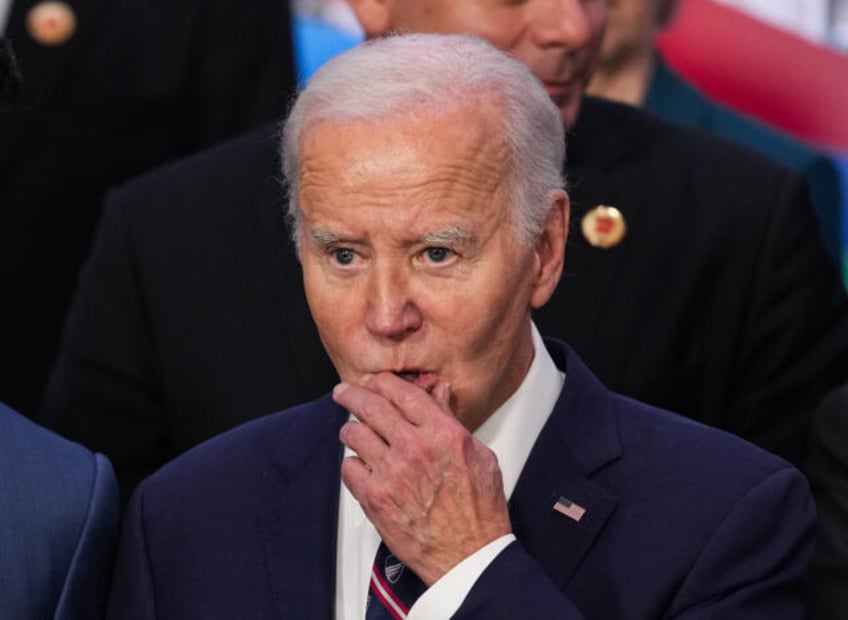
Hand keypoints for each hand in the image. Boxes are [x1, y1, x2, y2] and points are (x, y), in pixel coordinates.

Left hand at [335, 372, 511, 585]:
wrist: (470, 556)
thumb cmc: (479, 511)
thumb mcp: (479, 455)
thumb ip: (452, 422)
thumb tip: (437, 395)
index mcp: (443, 433)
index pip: (402, 391)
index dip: (381, 381)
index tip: (373, 381)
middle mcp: (414, 448)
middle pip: (371, 405)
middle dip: (352, 394)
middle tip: (344, 392)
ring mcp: (391, 473)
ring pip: (354, 433)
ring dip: (351, 429)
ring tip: (352, 432)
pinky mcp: (375, 498)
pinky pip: (349, 468)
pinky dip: (352, 464)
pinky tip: (361, 466)